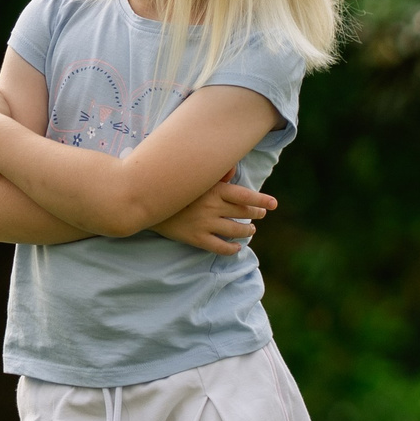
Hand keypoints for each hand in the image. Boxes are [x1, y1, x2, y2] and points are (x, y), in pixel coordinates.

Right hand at [152, 174, 277, 255]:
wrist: (146, 202)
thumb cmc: (172, 186)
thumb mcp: (194, 177)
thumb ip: (215, 175)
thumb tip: (233, 171)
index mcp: (214, 190)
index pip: (245, 195)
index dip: (261, 200)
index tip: (273, 204)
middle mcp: (212, 207)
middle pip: (243, 213)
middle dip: (255, 214)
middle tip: (260, 215)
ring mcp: (204, 224)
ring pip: (235, 231)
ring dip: (247, 231)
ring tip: (250, 230)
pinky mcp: (196, 238)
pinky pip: (220, 248)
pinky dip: (232, 249)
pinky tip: (236, 248)